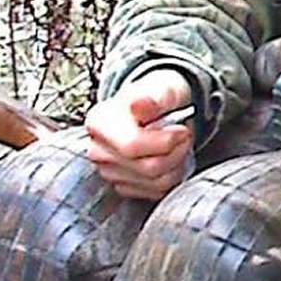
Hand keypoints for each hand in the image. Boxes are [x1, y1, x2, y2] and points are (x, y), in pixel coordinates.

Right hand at [82, 69, 195, 200]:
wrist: (157, 109)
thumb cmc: (158, 99)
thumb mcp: (162, 89)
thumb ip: (152, 99)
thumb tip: (139, 105)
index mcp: (99, 122)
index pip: (132, 146)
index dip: (165, 141)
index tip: (181, 129)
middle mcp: (98, 150)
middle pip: (147, 168)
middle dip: (176, 151)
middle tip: (183, 134)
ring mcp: (108, 171)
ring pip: (155, 182)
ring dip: (177, 163)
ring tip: (177, 145)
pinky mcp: (123, 186)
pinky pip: (156, 192)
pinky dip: (172, 175)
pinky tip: (170, 158)